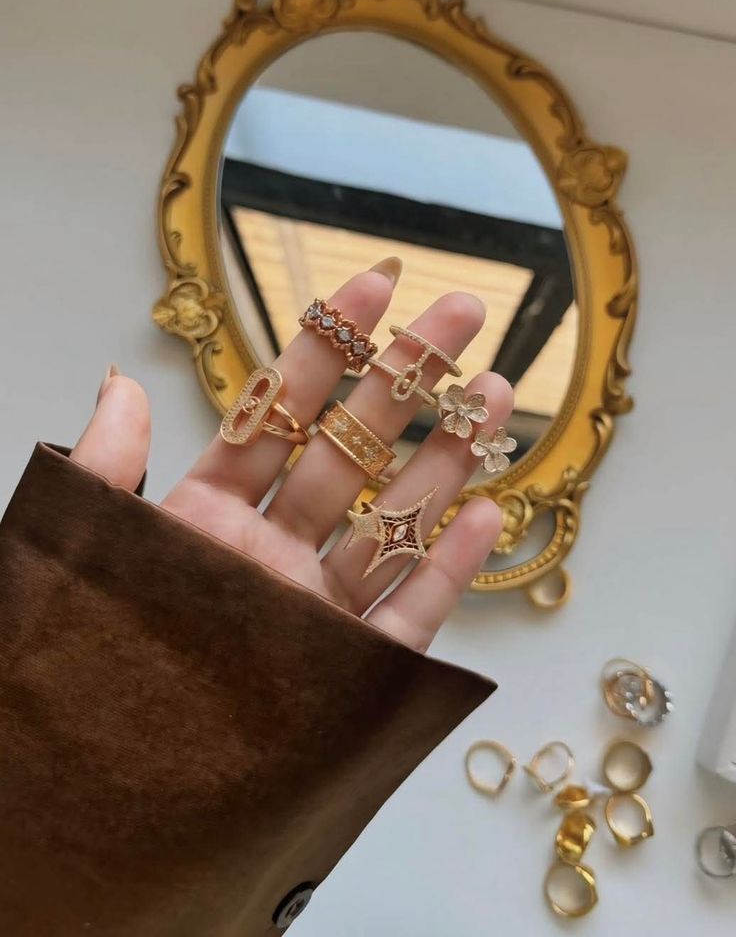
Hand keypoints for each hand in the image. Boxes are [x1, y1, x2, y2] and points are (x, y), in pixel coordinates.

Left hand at [72, 263, 512, 652]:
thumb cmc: (83, 663)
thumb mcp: (85, 552)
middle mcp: (269, 555)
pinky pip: (404, 617)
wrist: (99, 791)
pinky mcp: (341, 673)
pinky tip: (483, 514)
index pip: (278, 411)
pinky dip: (447, 570)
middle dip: (410, 377)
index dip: (327, 344)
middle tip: (465, 312)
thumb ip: (106, 467)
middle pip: (353, 449)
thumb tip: (120, 382)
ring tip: (494, 394)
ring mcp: (310, 612)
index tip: (373, 283)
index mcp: (205, 518)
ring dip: (445, 459)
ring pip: (391, 521)